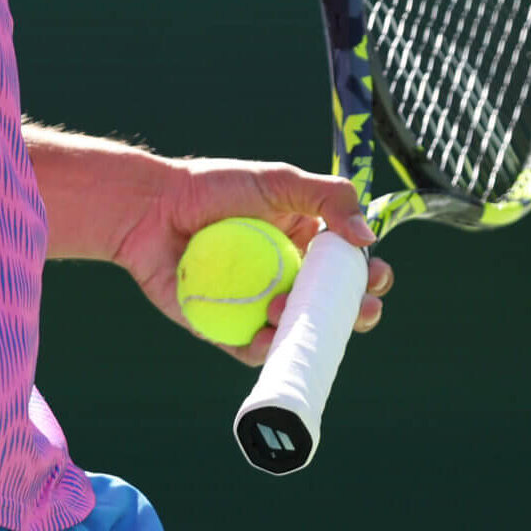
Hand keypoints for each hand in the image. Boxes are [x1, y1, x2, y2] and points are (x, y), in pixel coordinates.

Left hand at [111, 156, 394, 365]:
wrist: (152, 208)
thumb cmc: (213, 187)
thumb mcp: (278, 180)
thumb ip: (328, 198)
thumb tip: (367, 238)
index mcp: (302, 242)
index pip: (347, 267)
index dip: (368, 276)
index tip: (377, 277)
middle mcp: (284, 277)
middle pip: (331, 308)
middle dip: (353, 315)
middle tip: (360, 310)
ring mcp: (257, 305)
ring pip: (296, 333)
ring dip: (305, 329)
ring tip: (282, 304)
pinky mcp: (226, 328)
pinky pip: (254, 350)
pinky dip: (266, 350)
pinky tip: (266, 337)